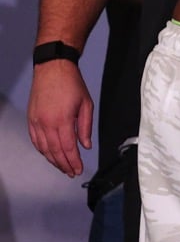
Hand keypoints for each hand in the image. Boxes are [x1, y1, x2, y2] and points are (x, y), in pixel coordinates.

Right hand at [28, 60, 92, 176]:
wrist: (53, 69)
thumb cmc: (71, 84)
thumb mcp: (86, 104)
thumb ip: (85, 127)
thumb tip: (85, 145)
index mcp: (62, 120)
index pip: (67, 148)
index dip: (73, 161)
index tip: (78, 170)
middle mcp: (47, 123)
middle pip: (55, 151)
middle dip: (64, 164)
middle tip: (71, 172)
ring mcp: (36, 122)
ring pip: (43, 148)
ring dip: (53, 160)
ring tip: (62, 167)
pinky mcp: (31, 119)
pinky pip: (35, 140)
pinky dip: (42, 150)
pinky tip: (49, 155)